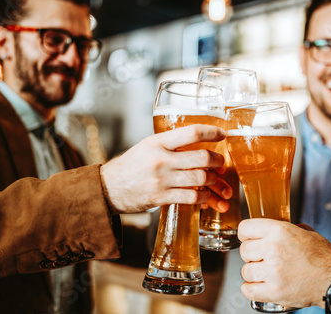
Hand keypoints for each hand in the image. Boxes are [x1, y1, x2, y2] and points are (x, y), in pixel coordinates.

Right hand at [101, 124, 231, 213]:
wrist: (108, 188)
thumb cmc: (131, 165)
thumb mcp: (147, 146)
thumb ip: (170, 144)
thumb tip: (199, 144)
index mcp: (157, 142)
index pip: (191, 133)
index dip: (211, 132)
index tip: (222, 134)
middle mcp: (161, 159)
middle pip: (202, 158)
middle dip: (218, 161)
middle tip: (221, 163)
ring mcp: (161, 179)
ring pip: (201, 179)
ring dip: (215, 181)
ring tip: (217, 181)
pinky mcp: (161, 197)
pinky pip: (192, 197)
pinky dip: (204, 197)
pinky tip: (206, 196)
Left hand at [238, 219, 330, 308]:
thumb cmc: (323, 257)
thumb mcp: (304, 232)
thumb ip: (285, 229)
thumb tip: (270, 229)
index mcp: (279, 231)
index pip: (244, 228)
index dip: (245, 234)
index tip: (248, 239)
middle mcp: (273, 249)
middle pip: (243, 250)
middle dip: (251, 255)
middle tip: (262, 258)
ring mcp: (273, 271)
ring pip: (245, 271)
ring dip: (253, 272)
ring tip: (265, 273)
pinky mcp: (274, 291)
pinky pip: (248, 289)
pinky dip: (251, 288)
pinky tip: (260, 284)